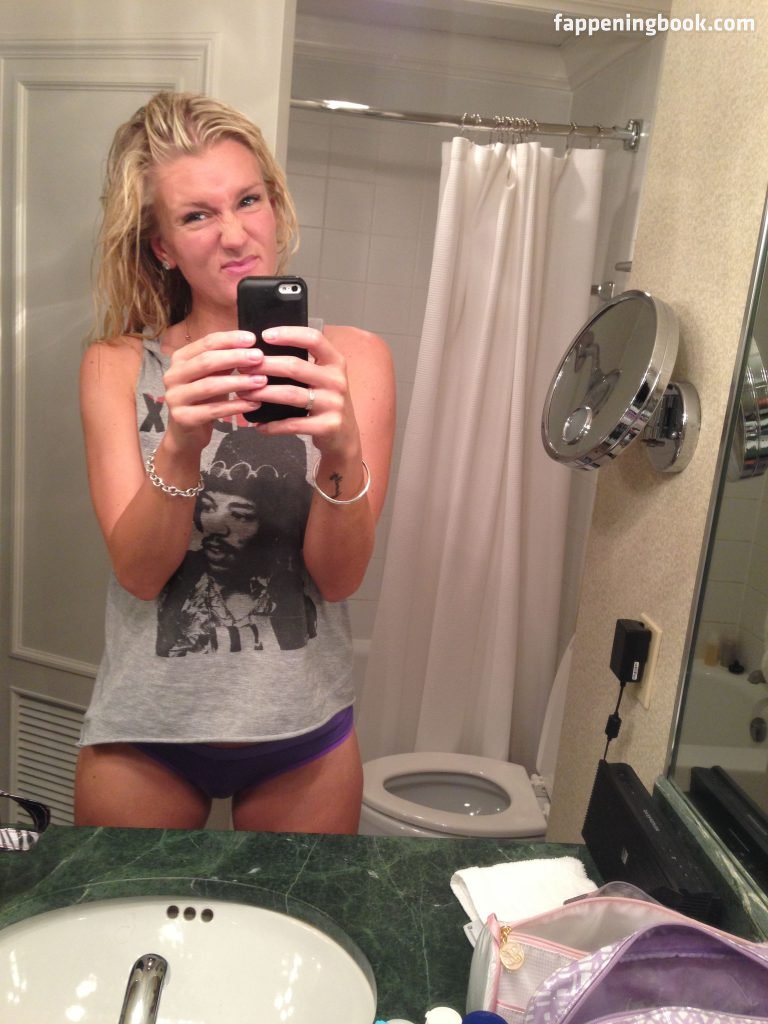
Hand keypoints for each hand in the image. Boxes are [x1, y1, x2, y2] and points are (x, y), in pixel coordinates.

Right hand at [162, 330, 267, 450]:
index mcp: (180, 359)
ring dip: (239, 382)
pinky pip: (213, 410)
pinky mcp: (183, 418)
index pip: (206, 343)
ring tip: (261, 381)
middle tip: (259, 358)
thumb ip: (225, 362)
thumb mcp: (213, 376)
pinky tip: (254, 403)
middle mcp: (172, 375)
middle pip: (206, 361)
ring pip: (210, 385)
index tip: (253, 339)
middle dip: (235, 358)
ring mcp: (175, 397)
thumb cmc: (203, 400)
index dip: (229, 339)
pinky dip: (236, 406)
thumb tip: (251, 345)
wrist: (185, 435)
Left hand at [241, 325, 361, 458]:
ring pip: (291, 395)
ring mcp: (334, 404)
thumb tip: (262, 352)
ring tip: (243, 394)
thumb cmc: (326, 401)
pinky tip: (259, 426)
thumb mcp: (323, 378)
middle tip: (242, 367)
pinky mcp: (328, 426)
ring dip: (263, 393)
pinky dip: (273, 426)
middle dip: (265, 365)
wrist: (345, 436)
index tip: (264, 335)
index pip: (313, 339)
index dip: (289, 334)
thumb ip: (303, 364)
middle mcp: (336, 380)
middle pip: (295, 367)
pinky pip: (294, 424)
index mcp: (335, 362)